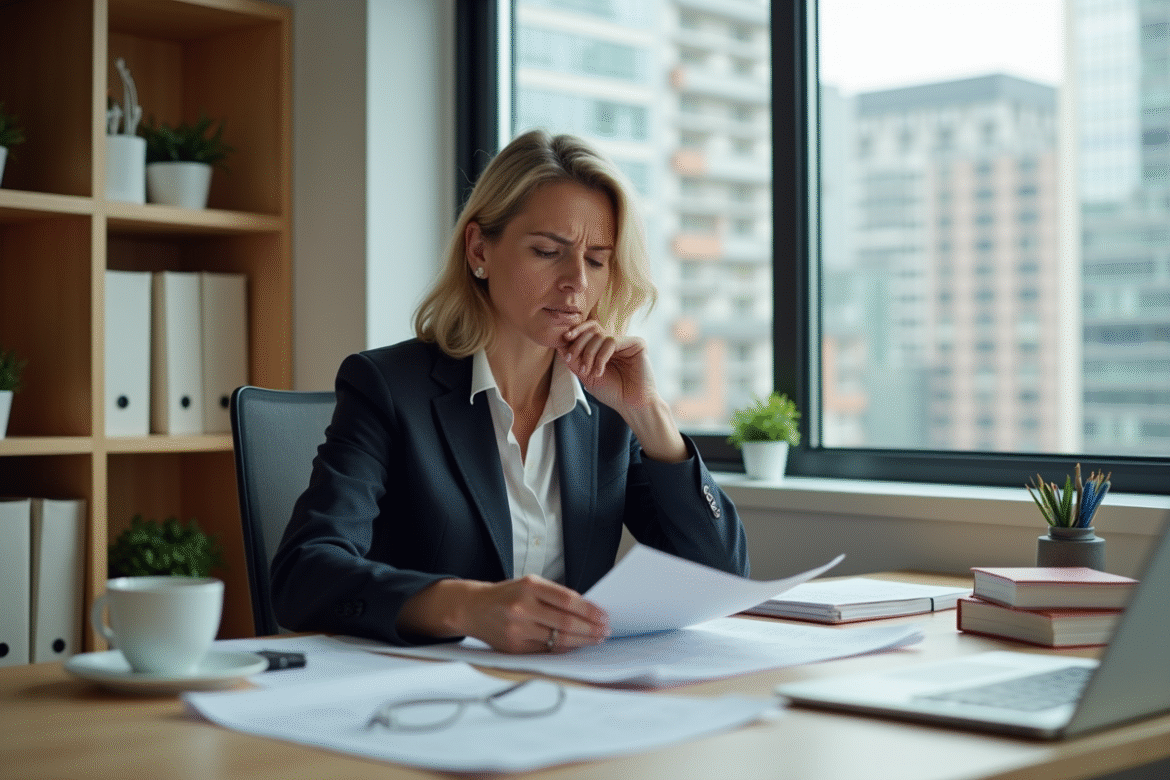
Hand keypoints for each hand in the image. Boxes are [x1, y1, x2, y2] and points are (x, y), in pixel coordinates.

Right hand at [408, 576, 609, 653]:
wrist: (472, 608)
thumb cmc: (506, 595)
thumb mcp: (529, 584)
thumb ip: (554, 596)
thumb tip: (587, 612)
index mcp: (530, 586)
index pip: (568, 599)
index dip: (590, 610)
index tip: (604, 616)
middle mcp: (522, 607)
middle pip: (566, 623)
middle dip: (591, 629)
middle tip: (604, 631)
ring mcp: (517, 629)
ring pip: (558, 640)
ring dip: (582, 641)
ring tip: (595, 639)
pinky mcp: (514, 647)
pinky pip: (546, 650)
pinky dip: (564, 649)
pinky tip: (575, 646)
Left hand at [557, 321, 657, 414]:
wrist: (630, 405)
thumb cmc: (612, 392)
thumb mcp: (586, 375)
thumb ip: (574, 359)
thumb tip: (559, 342)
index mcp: (605, 347)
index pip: (589, 330)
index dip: (576, 331)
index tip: (564, 339)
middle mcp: (616, 342)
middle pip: (592, 329)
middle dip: (578, 344)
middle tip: (571, 359)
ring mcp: (626, 342)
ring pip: (600, 336)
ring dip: (589, 355)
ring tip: (588, 372)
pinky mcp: (637, 344)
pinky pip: (611, 342)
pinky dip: (601, 357)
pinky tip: (599, 372)